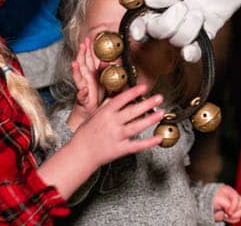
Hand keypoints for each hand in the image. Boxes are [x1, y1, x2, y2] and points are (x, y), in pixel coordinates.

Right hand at [39, 83, 165, 198]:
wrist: (79, 154)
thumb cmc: (86, 133)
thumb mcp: (94, 115)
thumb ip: (109, 106)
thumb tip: (123, 95)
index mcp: (104, 113)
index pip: (121, 100)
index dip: (133, 92)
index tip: (144, 87)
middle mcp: (111, 124)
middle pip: (132, 112)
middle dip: (147, 104)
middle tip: (159, 97)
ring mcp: (116, 137)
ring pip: (136, 127)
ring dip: (150, 119)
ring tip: (161, 112)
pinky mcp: (119, 149)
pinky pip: (136, 145)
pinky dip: (148, 142)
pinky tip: (158, 138)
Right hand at [66, 36, 103, 130]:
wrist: (91, 109)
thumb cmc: (97, 93)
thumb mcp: (104, 79)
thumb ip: (106, 68)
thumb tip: (112, 58)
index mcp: (91, 72)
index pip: (88, 58)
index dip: (87, 49)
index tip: (88, 39)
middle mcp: (86, 78)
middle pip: (82, 63)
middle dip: (81, 54)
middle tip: (82, 44)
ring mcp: (83, 87)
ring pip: (78, 77)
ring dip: (76, 70)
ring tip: (75, 63)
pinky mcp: (83, 98)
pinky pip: (82, 95)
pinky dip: (82, 93)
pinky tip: (84, 90)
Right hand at [132, 0, 240, 62]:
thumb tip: (149, 0)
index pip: (142, 11)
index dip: (137, 24)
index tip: (140, 31)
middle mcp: (173, 6)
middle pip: (156, 30)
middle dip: (166, 25)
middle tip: (183, 7)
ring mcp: (190, 18)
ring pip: (176, 40)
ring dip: (186, 32)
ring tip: (200, 13)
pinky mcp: (208, 27)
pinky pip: (195, 48)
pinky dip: (192, 53)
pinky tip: (192, 50)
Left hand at [213, 185, 240, 222]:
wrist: (203, 202)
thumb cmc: (211, 198)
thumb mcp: (219, 199)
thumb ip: (227, 204)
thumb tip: (231, 213)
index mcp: (232, 192)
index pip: (238, 199)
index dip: (234, 207)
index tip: (228, 212)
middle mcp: (234, 199)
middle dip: (235, 212)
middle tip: (226, 214)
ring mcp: (234, 207)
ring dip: (233, 217)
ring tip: (225, 216)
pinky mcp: (232, 214)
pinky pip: (236, 219)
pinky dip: (231, 220)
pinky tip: (225, 218)